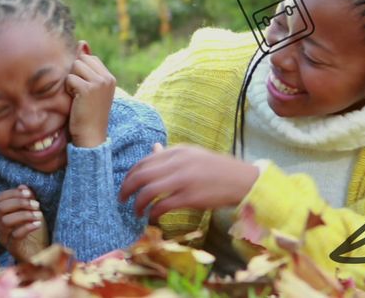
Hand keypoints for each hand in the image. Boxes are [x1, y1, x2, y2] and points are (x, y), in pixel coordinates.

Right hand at [0, 186, 49, 262]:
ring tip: (38, 215)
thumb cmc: (36, 233)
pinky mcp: (11, 248)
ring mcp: (4, 237)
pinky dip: (27, 227)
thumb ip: (28, 199)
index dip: (13, 193)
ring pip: (6, 221)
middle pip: (1, 208)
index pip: (0, 198)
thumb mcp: (33, 212)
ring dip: (24, 215)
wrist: (41, 254)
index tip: (29, 193)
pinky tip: (38, 224)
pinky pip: (15, 235)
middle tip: (36, 205)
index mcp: (1, 215)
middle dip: (20, 203)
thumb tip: (23, 186)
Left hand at [65, 43, 115, 146]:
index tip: (82, 90)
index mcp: (109, 77)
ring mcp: (99, 83)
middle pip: (80, 59)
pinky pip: (69, 78)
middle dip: (74, 73)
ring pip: (74, 66)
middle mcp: (107, 78)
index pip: (89, 58)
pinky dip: (68, 89)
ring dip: (70, 81)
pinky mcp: (89, 89)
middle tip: (78, 93)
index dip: (79, 71)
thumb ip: (86, 66)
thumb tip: (82, 42)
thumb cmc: (86, 113)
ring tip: (76, 96)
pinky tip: (74, 101)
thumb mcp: (89, 88)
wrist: (91, 136)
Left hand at [118, 144, 259, 220]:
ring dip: (138, 203)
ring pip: (149, 191)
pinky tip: (152, 217)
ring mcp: (184, 180)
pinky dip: (153, 212)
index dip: (130, 175)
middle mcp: (178, 163)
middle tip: (122, 199)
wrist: (243, 180)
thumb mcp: (192, 155)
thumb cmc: (217, 169)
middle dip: (127, 188)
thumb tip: (152, 148)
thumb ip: (170, 154)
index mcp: (176, 151)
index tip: (125, 185)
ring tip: (136, 211)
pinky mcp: (191, 197)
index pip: (144, 162)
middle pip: (141, 175)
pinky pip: (163, 205)